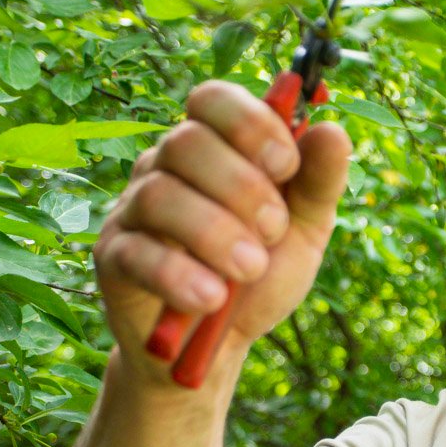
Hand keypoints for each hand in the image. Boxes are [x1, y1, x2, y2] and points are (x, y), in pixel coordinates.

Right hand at [94, 80, 350, 377]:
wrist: (218, 346)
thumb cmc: (259, 275)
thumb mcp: (303, 229)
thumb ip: (318, 181)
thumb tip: (331, 130)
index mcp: (213, 147)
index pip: (212, 99)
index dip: (249, 122)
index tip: (286, 166)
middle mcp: (165, 167)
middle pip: (185, 142)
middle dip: (241, 186)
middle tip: (274, 231)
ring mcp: (133, 210)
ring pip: (160, 195)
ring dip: (214, 233)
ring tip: (249, 269)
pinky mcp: (114, 258)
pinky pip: (137, 252)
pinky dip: (179, 274)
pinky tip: (212, 299)